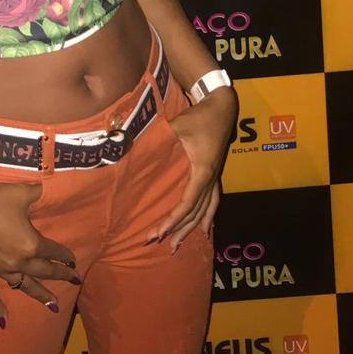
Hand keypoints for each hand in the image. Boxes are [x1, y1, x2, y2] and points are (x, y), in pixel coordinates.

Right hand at [0, 174, 77, 320]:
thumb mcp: (23, 192)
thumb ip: (39, 193)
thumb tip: (47, 189)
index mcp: (31, 244)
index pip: (54, 252)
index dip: (65, 255)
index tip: (72, 260)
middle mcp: (18, 261)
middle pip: (44, 271)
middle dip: (60, 275)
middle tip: (73, 280)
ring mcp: (0, 269)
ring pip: (24, 285)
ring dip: (39, 294)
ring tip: (53, 305)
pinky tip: (4, 320)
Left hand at [145, 90, 236, 251]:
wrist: (221, 108)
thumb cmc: (198, 117)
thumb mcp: (177, 126)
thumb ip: (159, 138)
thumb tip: (131, 145)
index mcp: (202, 171)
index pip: (187, 203)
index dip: (173, 220)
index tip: (158, 232)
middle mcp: (211, 179)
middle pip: (194, 213)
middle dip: (176, 230)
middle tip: (154, 242)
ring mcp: (215, 178)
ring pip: (205, 211)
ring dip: (190, 229)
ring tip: (176, 246)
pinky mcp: (215, 175)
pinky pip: (213, 203)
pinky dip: (208, 218)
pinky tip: (205, 230)